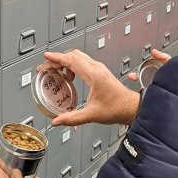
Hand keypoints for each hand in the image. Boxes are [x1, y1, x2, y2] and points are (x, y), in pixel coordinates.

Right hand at [37, 48, 166, 128]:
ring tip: (56, 72)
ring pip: (78, 57)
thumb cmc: (117, 108)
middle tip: (46, 67)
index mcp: (94, 75)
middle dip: (57, 60)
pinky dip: (73, 65)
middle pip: (73, 56)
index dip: (56, 58)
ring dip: (65, 62)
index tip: (46, 56)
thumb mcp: (91, 115)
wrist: (131, 108)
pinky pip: (84, 62)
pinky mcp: (101, 72)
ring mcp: (100, 69)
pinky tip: (69, 77)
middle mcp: (97, 68)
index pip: (71, 60)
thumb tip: (56, 121)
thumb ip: (72, 118)